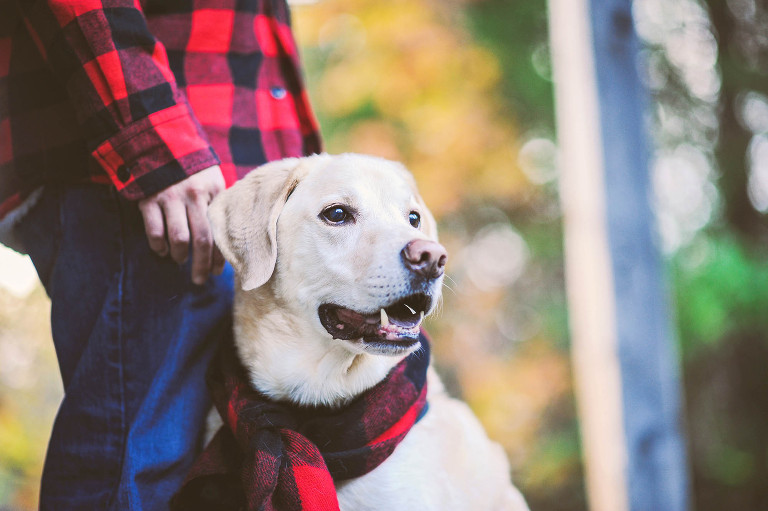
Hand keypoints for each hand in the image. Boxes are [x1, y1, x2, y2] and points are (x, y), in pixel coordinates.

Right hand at [138, 165, 225, 284]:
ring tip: (180, 260)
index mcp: (214, 192)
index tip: (217, 272)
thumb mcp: (212, 181)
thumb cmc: (192, 169)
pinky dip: (158, 246)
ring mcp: (170, 196)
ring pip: (179, 238)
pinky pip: (155, 231)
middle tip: (199, 280)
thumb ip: (218, 205)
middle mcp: (194, 195)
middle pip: (202, 240)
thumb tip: (227, 240)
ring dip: (180, 256)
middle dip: (201, 265)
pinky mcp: (149, 198)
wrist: (161, 142)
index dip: (219, 256)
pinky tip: (161, 251)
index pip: (220, 231)